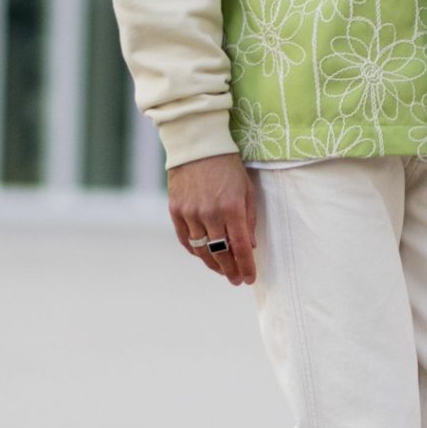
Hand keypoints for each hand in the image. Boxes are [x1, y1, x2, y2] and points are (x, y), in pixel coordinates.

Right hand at [170, 154, 258, 284]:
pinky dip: (195, 251)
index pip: (241, 247)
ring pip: (202, 250)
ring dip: (213, 264)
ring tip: (222, 270)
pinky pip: (186, 240)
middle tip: (235, 280)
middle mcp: (210, 213)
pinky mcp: (176, 210)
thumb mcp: (247, 190)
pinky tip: (204, 255)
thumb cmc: (228, 168)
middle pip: (220, 253)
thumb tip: (250, 247)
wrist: (198, 147)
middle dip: (230, 270)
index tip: (249, 279)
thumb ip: (249, 219)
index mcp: (232, 208)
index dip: (246, 266)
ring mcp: (191, 213)